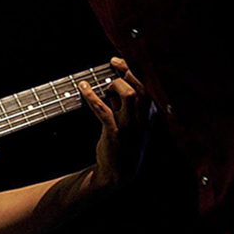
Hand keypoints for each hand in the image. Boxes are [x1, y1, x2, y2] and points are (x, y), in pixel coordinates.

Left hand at [81, 57, 150, 190]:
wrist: (118, 173)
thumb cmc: (123, 143)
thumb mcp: (129, 121)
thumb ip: (123, 102)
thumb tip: (111, 81)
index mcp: (150, 115)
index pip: (149, 86)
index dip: (135, 70)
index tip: (121, 61)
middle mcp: (144, 119)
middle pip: (143, 87)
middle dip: (128, 71)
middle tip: (113, 62)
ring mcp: (131, 127)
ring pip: (130, 96)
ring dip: (115, 84)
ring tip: (105, 85)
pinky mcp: (115, 134)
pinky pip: (104, 111)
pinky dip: (92, 96)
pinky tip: (83, 88)